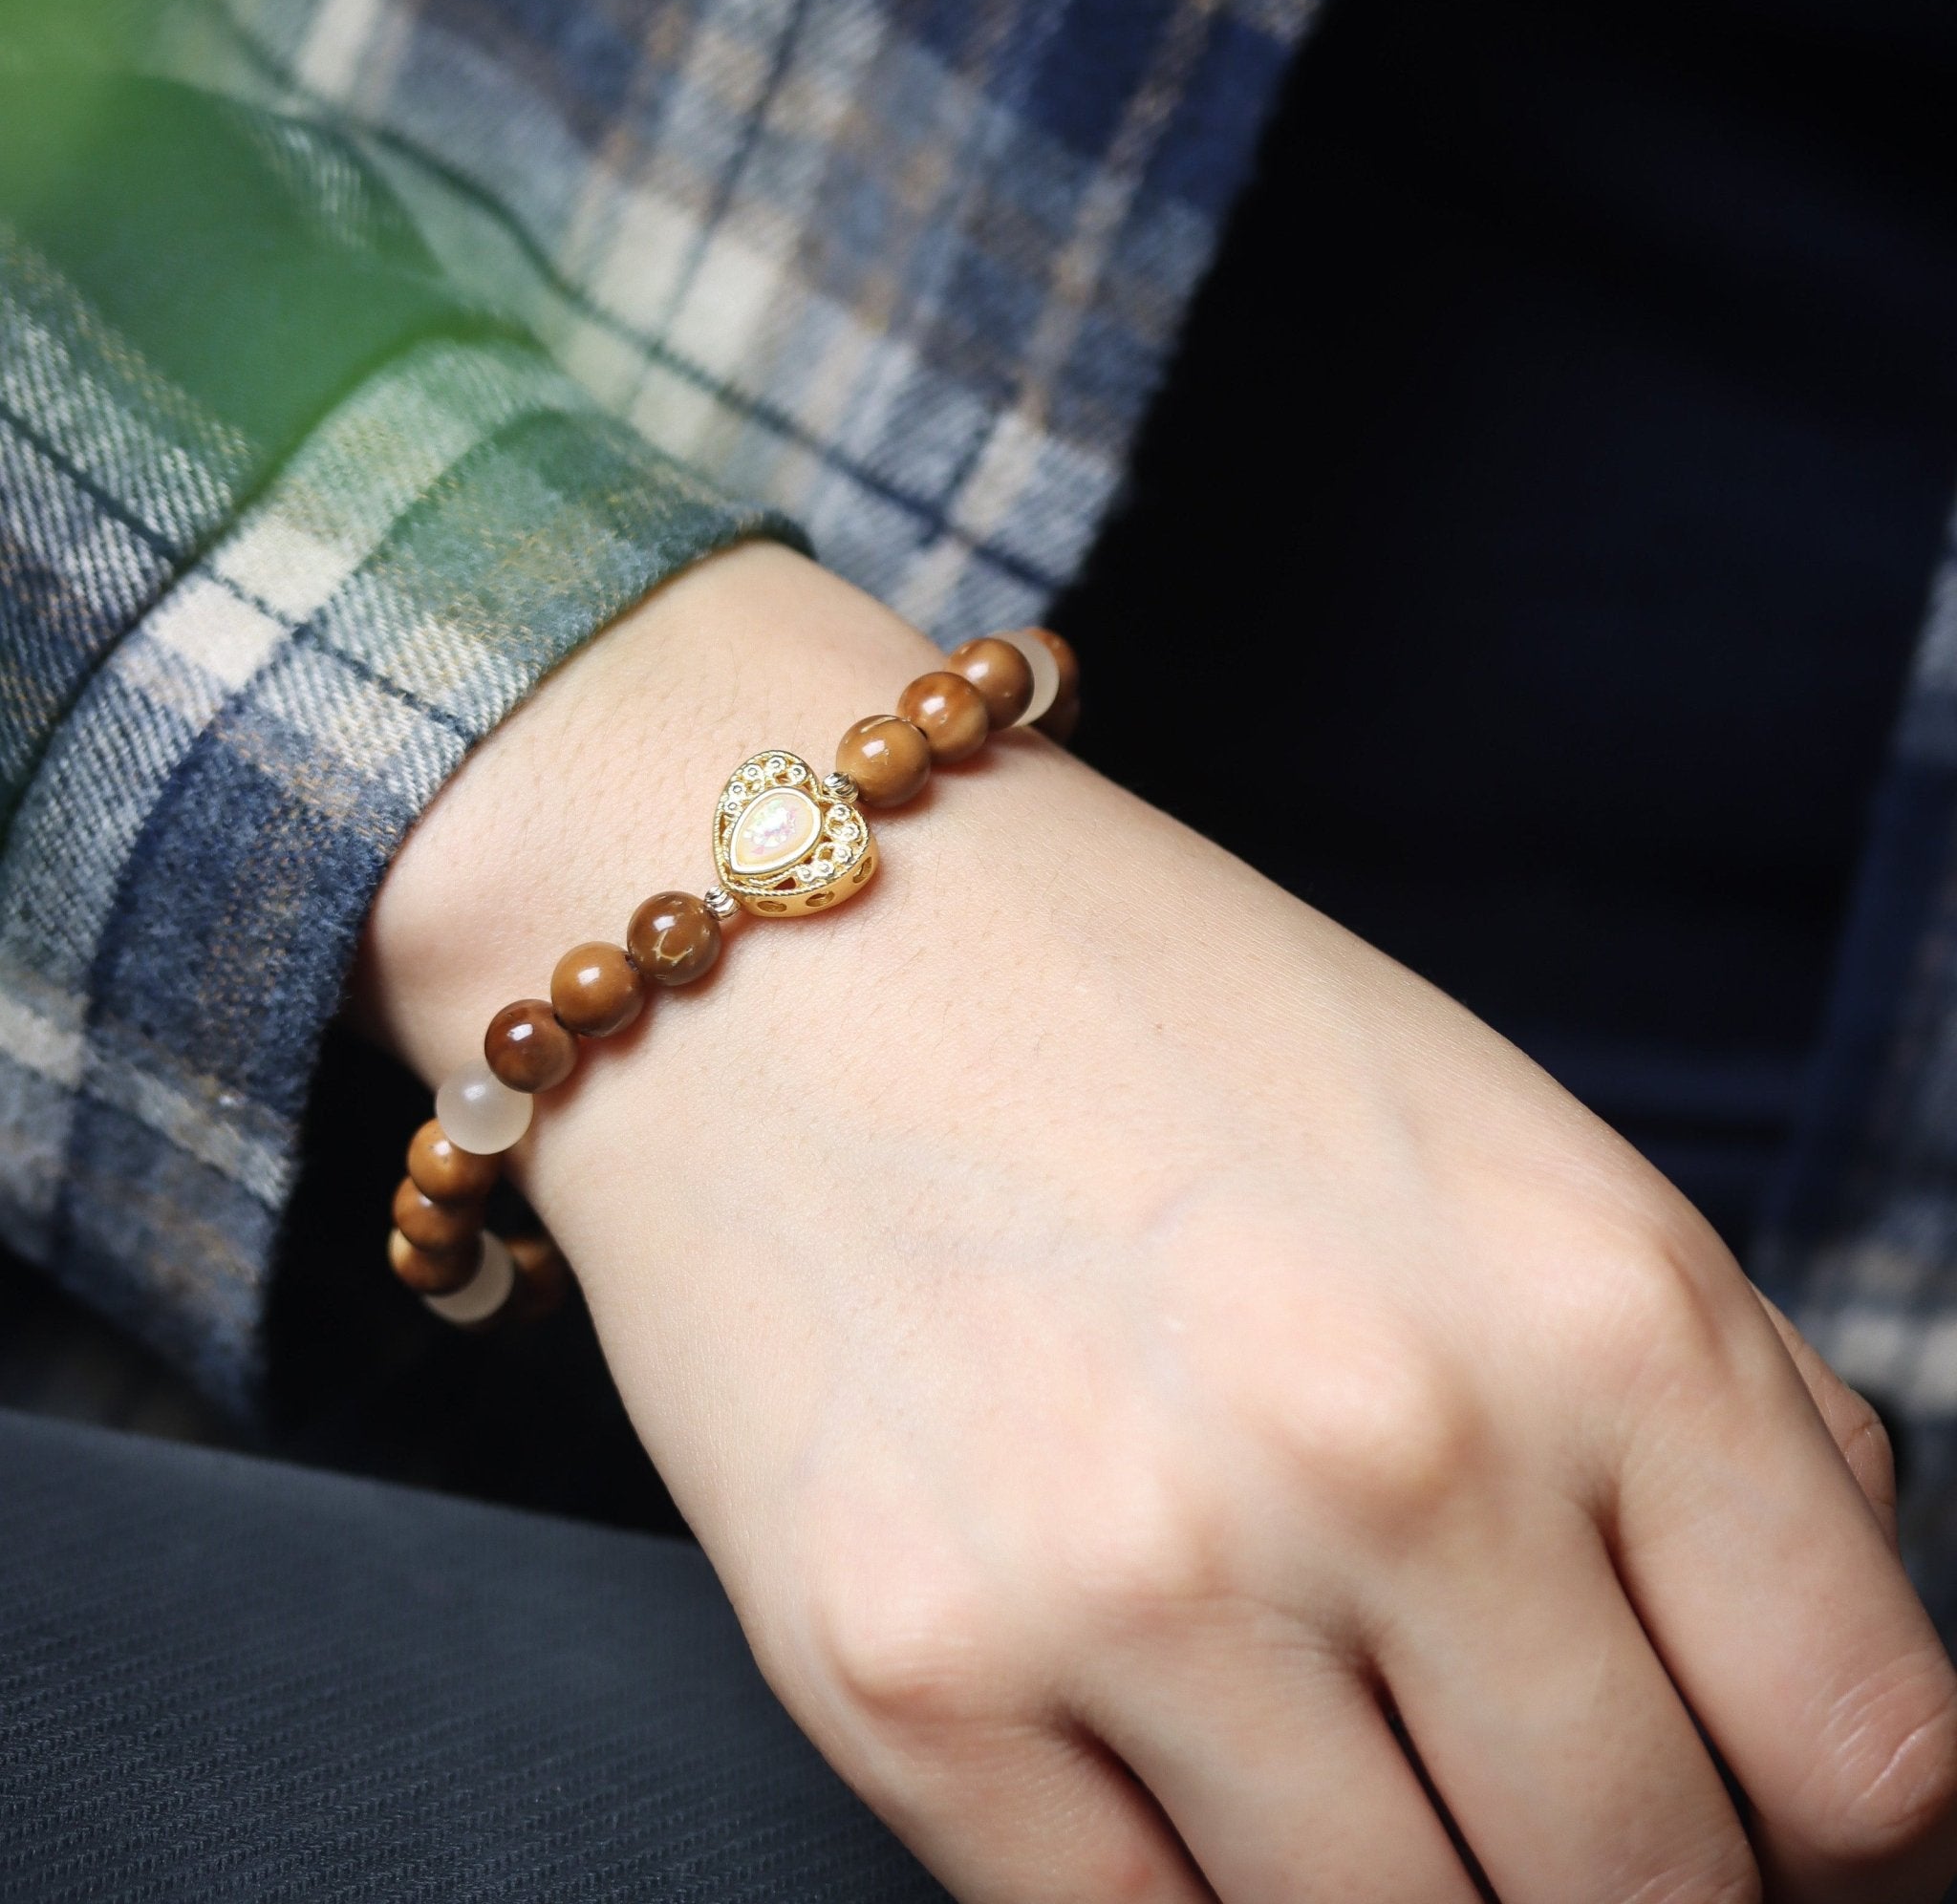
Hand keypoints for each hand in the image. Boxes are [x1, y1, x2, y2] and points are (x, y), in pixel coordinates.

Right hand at [364, 545, 1956, 1901]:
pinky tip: (1161, 1744)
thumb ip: (1712, 1416)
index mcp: (1589, 1305)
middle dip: (1621, 1871)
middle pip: (1642, 1889)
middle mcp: (1379, 1451)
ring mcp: (1130, 1577)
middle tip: (1532, 1783)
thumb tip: (1818, 1704)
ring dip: (1394, 1874)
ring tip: (1325, 1730)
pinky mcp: (906, 1667)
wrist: (800, 928)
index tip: (1784, 1841)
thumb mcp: (1503, 1147)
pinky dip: (1183, 1881)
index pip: (1869, 1753)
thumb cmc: (1156, 1019)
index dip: (1857, 1850)